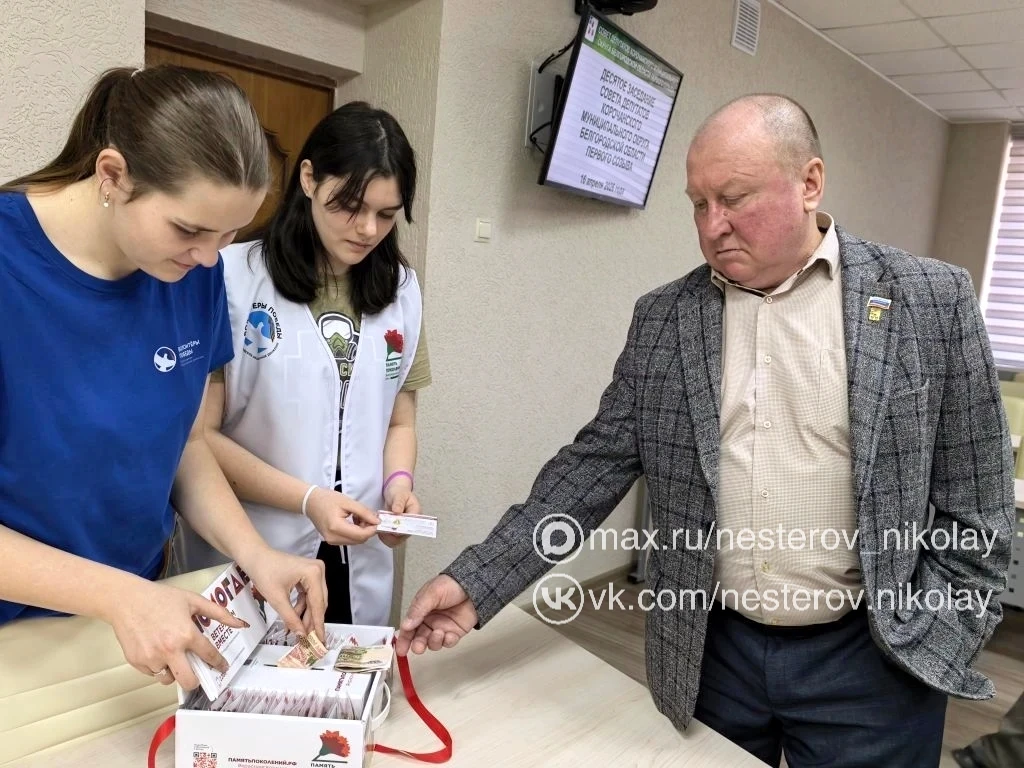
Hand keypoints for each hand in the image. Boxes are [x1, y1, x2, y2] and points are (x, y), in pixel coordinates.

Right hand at [108, 579, 247, 689]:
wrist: (127, 600)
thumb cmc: (161, 598)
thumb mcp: (193, 600)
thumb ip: (219, 613)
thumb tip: (240, 624)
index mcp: (186, 634)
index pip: (209, 656)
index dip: (219, 664)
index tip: (222, 668)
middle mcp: (169, 650)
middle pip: (189, 681)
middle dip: (196, 680)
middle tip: (197, 673)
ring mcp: (152, 658)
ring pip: (169, 679)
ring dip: (174, 672)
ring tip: (173, 656)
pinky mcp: (137, 662)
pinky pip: (153, 673)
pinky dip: (158, 667)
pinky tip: (157, 651)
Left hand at [238, 545, 327, 642]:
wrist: (254, 556)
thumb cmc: (264, 573)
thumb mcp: (277, 599)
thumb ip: (291, 618)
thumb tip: (301, 635)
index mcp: (313, 574)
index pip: (318, 604)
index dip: (318, 624)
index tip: (320, 640)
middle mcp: (318, 571)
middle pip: (318, 602)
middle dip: (312, 620)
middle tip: (308, 639)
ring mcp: (314, 572)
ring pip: (314, 600)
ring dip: (305, 615)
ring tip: (298, 631)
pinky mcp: (308, 574)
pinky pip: (308, 595)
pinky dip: (301, 607)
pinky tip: (294, 619)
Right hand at [305, 488, 378, 545]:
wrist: (311, 502)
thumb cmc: (328, 499)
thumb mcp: (348, 502)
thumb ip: (364, 512)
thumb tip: (377, 522)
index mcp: (336, 527)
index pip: (360, 535)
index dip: (372, 530)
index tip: (377, 520)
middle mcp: (333, 538)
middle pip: (359, 540)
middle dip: (367, 530)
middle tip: (368, 517)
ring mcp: (331, 541)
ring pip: (355, 541)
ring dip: (362, 532)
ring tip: (359, 517)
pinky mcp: (332, 541)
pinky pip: (349, 540)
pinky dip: (355, 533)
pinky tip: (353, 522)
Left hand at [379, 480, 419, 547]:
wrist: (395, 493)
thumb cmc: (399, 492)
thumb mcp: (399, 494)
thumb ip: (398, 502)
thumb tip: (397, 511)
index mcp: (416, 513)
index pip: (411, 525)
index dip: (401, 528)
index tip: (391, 527)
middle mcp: (411, 523)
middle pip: (405, 535)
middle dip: (393, 535)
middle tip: (382, 530)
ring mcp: (404, 527)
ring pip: (398, 540)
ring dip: (388, 538)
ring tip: (379, 531)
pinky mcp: (397, 530)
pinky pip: (392, 539)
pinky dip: (385, 538)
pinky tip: (379, 532)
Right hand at [396, 575, 477, 655]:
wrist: (474, 585)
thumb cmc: (451, 584)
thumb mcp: (431, 593)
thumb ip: (418, 610)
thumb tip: (406, 625)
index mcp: (420, 610)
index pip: (408, 627)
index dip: (403, 640)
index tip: (400, 650)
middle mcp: (430, 621)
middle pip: (419, 638)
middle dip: (418, 645)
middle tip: (419, 647)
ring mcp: (442, 627)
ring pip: (433, 643)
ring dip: (434, 642)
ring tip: (439, 632)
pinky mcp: (455, 632)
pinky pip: (448, 643)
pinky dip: (447, 641)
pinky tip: (449, 635)